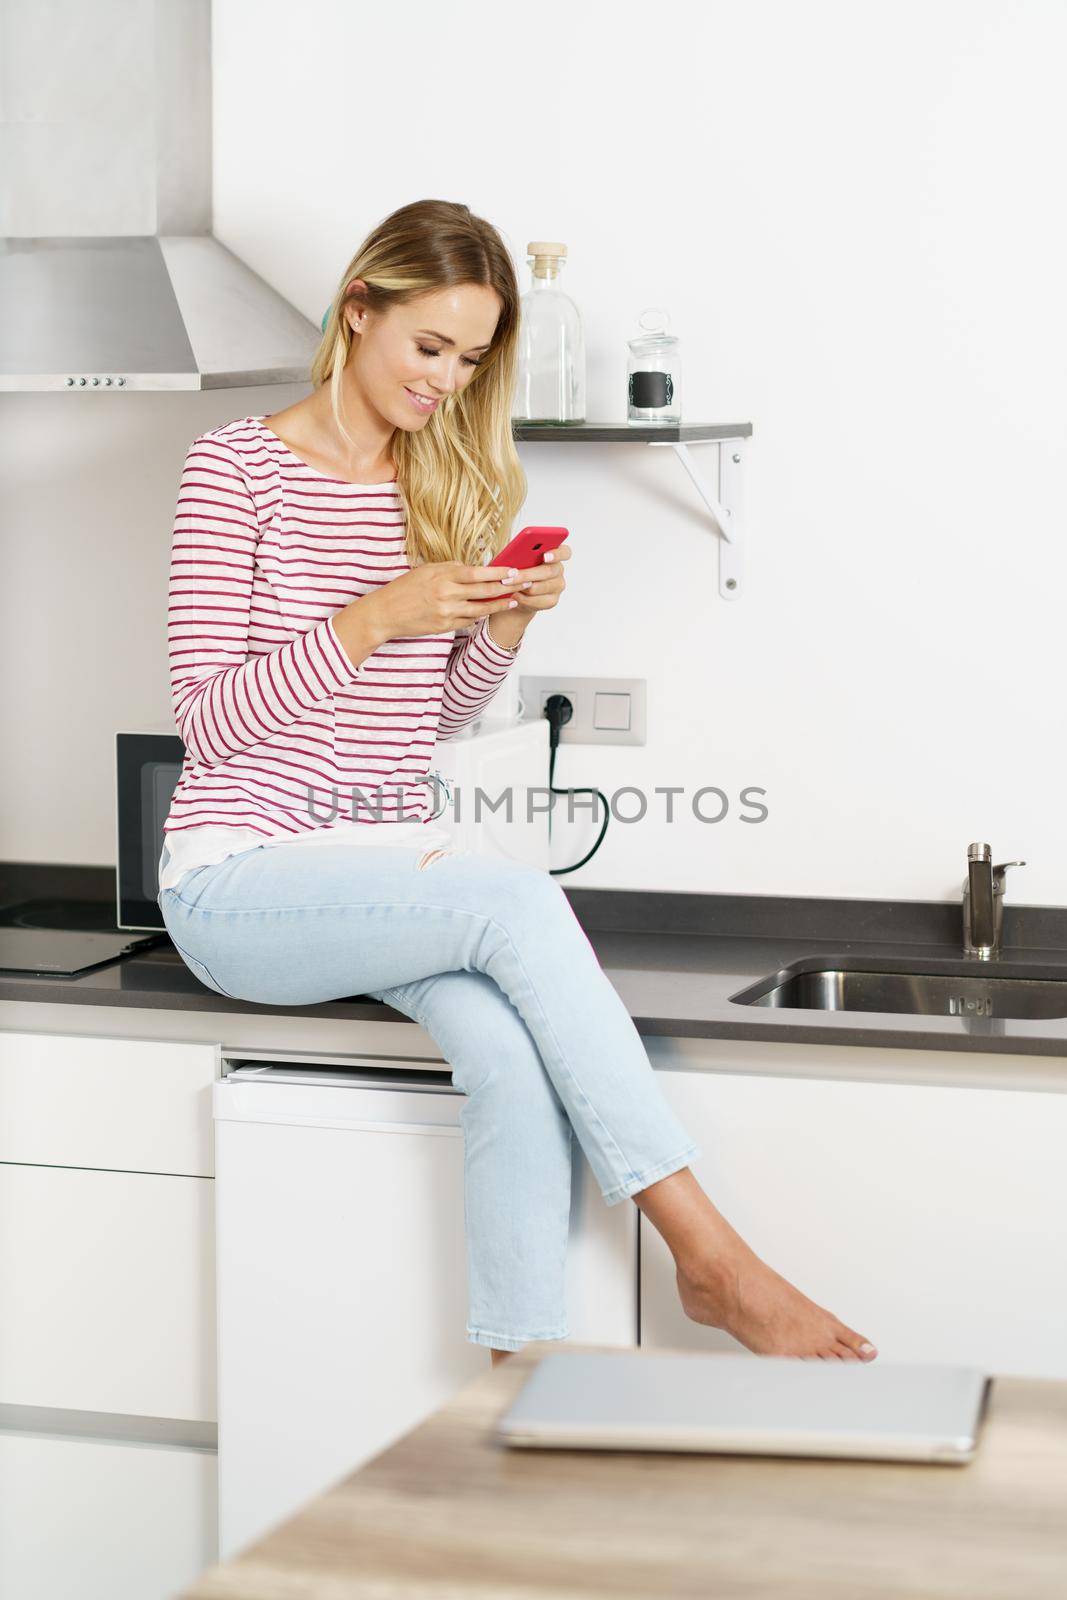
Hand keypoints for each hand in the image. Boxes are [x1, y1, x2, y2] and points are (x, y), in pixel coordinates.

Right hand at [360, 559, 527, 642]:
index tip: (513, 570)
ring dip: (499, 604)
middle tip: (523, 584)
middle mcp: (447, 594)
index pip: (477, 573)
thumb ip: (450, 568)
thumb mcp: (426, 570)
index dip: (498, 573)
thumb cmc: (404, 589)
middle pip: (484, 591)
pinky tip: (491, 610)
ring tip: (514, 600)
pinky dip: (481, 615)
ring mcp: (446, 612)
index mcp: (442, 576)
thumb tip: (472, 568)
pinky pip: (469, 620)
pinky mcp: (444, 627)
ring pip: (480, 608)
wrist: (385, 613)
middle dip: (506, 588)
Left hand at [502, 543, 570, 618]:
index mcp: (555, 554)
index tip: (545, 556)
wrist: (519, 590)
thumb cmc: (518, 567)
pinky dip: (523, 599)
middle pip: (548, 572)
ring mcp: (558, 586)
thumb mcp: (518, 557)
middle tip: (509, 577)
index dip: (556, 554)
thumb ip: (521, 553)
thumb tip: (513, 554)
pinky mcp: (552, 601)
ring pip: (540, 587)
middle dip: (526, 575)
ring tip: (507, 585)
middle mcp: (559, 570)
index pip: (564, 552)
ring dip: (522, 587)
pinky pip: (537, 601)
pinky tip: (514, 595)